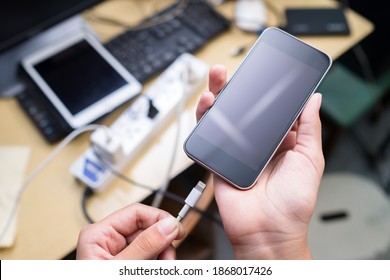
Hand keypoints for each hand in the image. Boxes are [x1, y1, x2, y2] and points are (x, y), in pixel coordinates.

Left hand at [76, 203, 185, 259]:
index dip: (159, 218)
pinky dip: (157, 264)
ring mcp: (117, 253)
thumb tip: (168, 225)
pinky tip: (157, 269)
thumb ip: (145, 246)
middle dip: (162, 243)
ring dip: (162, 256)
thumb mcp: (122, 269)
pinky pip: (149, 257)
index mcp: (99, 234)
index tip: (177, 230)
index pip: (136, 213)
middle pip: (146, 229)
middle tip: (169, 260)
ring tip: (163, 268)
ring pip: (151, 244)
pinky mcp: (126, 265)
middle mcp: (108, 240)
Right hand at [196, 65, 323, 258]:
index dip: (263, 90)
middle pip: (242, 110)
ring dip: (217, 98)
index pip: (268, 109)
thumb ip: (310, 128)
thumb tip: (313, 100)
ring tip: (216, 81)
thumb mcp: (310, 160)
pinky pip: (209, 138)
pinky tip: (207, 106)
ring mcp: (236, 152)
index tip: (260, 72)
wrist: (268, 231)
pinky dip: (204, 120)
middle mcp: (256, 144)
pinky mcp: (219, 161)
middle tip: (231, 71)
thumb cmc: (293, 203)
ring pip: (223, 119)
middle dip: (234, 88)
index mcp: (280, 141)